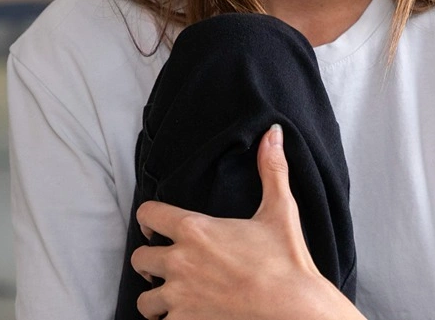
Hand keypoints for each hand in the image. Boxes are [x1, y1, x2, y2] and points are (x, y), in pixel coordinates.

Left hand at [131, 125, 355, 319]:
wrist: (294, 310)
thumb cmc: (287, 262)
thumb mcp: (280, 210)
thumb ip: (271, 169)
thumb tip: (273, 133)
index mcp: (195, 230)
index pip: (148, 215)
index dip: (148, 219)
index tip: (155, 227)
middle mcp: (180, 262)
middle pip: (139, 260)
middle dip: (150, 262)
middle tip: (166, 265)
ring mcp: (180, 297)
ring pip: (145, 300)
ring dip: (156, 297)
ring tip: (172, 297)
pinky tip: (187, 316)